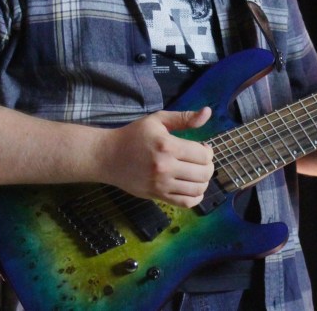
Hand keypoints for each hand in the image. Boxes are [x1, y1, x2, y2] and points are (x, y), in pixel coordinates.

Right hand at [99, 107, 214, 207]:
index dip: (208, 151)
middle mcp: (165, 167)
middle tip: (201, 161)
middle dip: (208, 166)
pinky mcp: (156, 195)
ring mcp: (161, 184)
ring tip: (197, 173)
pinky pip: (185, 203)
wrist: (108, 156)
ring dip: (204, 181)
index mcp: (167, 146)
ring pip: (197, 190)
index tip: (202, 148)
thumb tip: (207, 112)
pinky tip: (193, 188)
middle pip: (203, 173)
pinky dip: (196, 198)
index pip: (203, 155)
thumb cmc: (134, 135)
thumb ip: (184, 118)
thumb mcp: (157, 120)